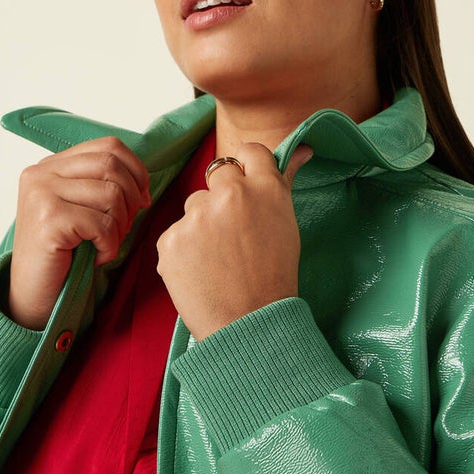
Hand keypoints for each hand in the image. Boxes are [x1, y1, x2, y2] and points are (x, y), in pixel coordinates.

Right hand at [9, 137, 150, 329]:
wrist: (34, 293)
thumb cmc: (64, 253)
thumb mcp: (83, 209)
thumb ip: (103, 185)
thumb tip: (142, 184)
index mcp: (52, 165)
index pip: (108, 146)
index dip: (136, 170)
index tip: (142, 198)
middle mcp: (42, 173)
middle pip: (111, 166)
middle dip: (131, 199)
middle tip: (124, 227)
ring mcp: (42, 193)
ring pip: (111, 194)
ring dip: (120, 226)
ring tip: (107, 243)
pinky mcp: (49, 219)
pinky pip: (102, 224)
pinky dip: (109, 245)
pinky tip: (97, 256)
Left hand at [156, 143, 311, 340]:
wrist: (249, 324)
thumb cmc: (274, 277)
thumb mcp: (287, 224)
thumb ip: (282, 183)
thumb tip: (303, 149)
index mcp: (265, 188)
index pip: (249, 151)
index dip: (248, 168)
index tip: (248, 186)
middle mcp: (230, 194)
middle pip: (219, 174)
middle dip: (223, 197)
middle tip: (234, 233)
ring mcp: (197, 216)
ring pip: (195, 206)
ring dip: (202, 224)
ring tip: (218, 259)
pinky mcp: (170, 239)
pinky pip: (176, 234)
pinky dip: (185, 250)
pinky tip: (202, 271)